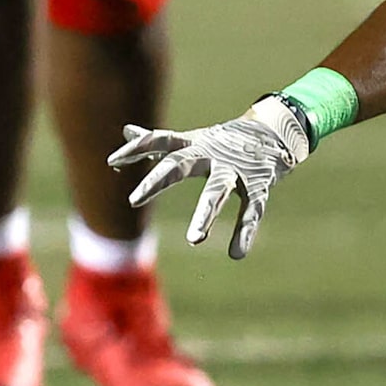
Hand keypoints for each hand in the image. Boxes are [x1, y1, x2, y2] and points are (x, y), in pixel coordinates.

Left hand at [107, 97, 311, 259]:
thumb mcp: (190, 140)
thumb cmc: (222, 142)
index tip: (112, 161)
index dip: (137, 149)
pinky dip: (245, 231)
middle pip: (180, 163)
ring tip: (194, 240)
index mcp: (193, 144)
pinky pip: (252, 209)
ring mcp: (236, 169)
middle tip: (133, 199)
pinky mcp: (259, 184)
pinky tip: (236, 253)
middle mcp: (211, 154)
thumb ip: (158, 141)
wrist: (273, 132)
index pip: (159, 141)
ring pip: (218, 191)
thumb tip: (126, 132)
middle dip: (157, 180)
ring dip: (206, 214)